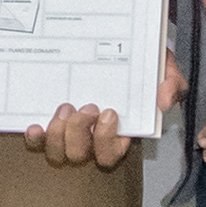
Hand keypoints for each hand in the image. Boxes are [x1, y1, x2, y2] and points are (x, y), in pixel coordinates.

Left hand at [22, 56, 183, 171]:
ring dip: (58, 133)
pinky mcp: (51, 124)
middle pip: (80, 155)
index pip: (110, 154)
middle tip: (86, 107)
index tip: (109, 112)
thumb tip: (163, 100)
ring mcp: (70, 133)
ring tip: (64, 106)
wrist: (123, 51)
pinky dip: (35, 138)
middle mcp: (92, 138)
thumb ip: (171, 84)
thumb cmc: (143, 66)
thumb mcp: (164, 69)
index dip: (106, 139)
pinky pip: (38, 143)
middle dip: (79, 133)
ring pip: (58, 152)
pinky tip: (34, 125)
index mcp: (120, 133)